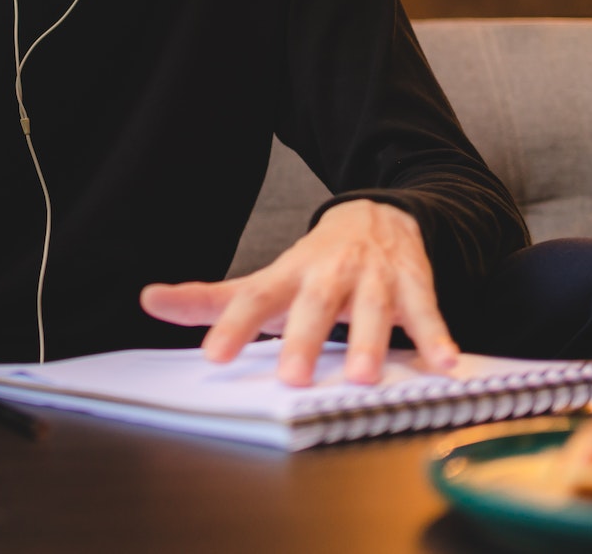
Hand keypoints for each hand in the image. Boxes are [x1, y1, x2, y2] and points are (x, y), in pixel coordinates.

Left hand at [138, 199, 459, 386]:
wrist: (379, 215)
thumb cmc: (313, 266)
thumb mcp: (264, 280)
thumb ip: (210, 299)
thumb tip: (148, 300)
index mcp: (289, 276)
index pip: (253, 299)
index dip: (231, 325)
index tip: (213, 355)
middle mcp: (329, 273)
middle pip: (313, 305)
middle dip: (303, 338)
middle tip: (291, 376)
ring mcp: (373, 277)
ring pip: (371, 308)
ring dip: (368, 341)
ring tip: (362, 377)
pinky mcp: (413, 284)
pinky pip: (427, 311)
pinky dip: (436, 336)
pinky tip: (443, 364)